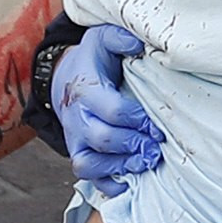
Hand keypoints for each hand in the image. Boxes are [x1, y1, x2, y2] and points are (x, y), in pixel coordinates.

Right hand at [52, 25, 164, 197]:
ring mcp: (76, 139)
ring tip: (145, 162)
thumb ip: (119, 37)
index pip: (111, 110)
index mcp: (86, 90)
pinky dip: (107, 184)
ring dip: (120, 166)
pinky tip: (128, 183)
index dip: (136, 120)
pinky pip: (88, 177)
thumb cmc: (92, 60)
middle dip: (133, 145)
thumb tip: (138, 44)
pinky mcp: (79, 152)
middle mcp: (77, 118)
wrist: (64, 77)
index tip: (157, 124)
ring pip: (90, 162)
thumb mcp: (102, 39)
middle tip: (157, 146)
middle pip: (103, 138)